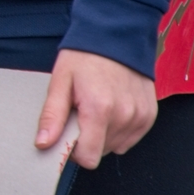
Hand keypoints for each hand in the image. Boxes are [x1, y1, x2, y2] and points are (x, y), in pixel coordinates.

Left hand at [37, 48, 157, 167]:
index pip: (89, 157)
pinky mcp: (150, 116)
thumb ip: (52, 116)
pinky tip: (112, 108)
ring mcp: (140, 117)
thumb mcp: (60, 82)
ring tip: (97, 107)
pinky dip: (119, 129)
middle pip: (102, 152)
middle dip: (88, 138)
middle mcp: (124, 117)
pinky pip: (131, 138)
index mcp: (99, 110)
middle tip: (81, 112)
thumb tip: (43, 143)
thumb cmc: (84, 57)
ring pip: (117, 146)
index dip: (74, 151)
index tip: (68, 135)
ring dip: (104, 134)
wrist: (115, 37)